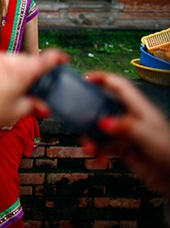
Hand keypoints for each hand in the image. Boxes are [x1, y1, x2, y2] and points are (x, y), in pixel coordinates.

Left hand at [0, 49, 68, 129]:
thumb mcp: (17, 113)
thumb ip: (33, 106)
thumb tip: (44, 108)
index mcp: (23, 71)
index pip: (46, 58)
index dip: (57, 58)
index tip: (62, 59)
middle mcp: (6, 60)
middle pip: (24, 60)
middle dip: (30, 69)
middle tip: (32, 82)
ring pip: (5, 61)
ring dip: (10, 70)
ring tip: (9, 87)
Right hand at [86, 72, 169, 195]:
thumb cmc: (169, 152)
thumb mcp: (148, 136)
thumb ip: (125, 127)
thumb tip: (102, 123)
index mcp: (139, 109)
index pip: (119, 87)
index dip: (103, 79)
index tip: (84, 79)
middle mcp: (131, 119)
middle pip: (103, 108)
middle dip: (89, 116)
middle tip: (79, 123)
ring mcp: (126, 135)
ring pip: (100, 130)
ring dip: (91, 139)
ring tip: (91, 149)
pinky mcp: (123, 150)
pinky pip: (104, 147)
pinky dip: (99, 153)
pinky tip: (102, 160)